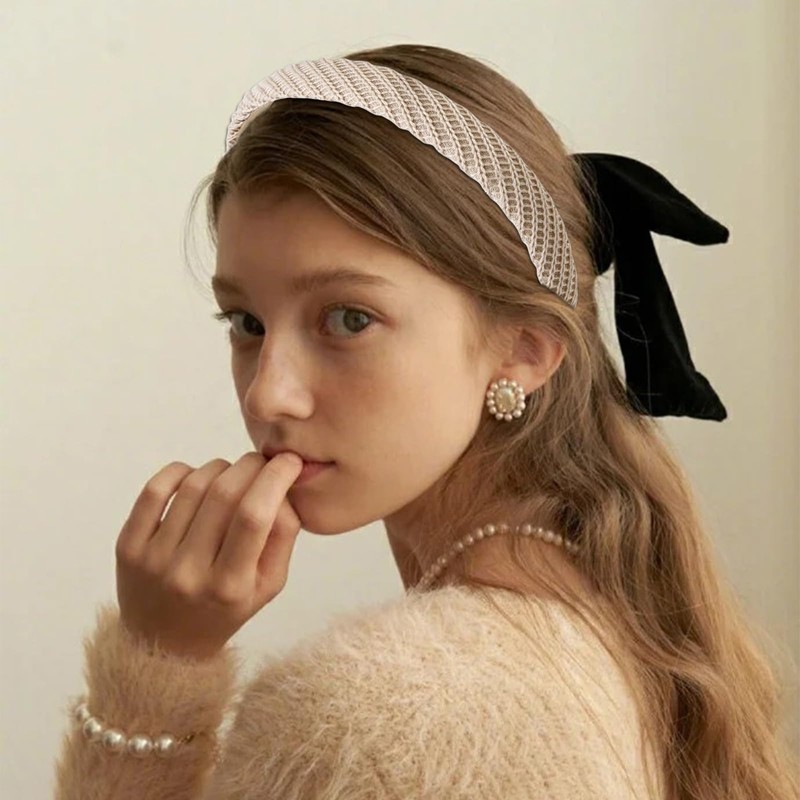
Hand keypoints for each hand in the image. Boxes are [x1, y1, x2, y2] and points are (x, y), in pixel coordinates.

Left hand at [114, 451, 304, 660]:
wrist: (165, 645)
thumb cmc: (226, 607)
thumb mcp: (270, 584)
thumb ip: (283, 534)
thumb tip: (282, 482)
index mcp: (231, 587)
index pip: (254, 515)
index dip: (275, 478)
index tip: (289, 460)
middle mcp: (189, 573)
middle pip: (224, 494)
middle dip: (250, 466)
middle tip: (261, 463)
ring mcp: (153, 559)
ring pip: (193, 485)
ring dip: (220, 468)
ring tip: (230, 476)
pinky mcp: (128, 546)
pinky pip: (155, 489)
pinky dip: (181, 470)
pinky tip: (195, 476)